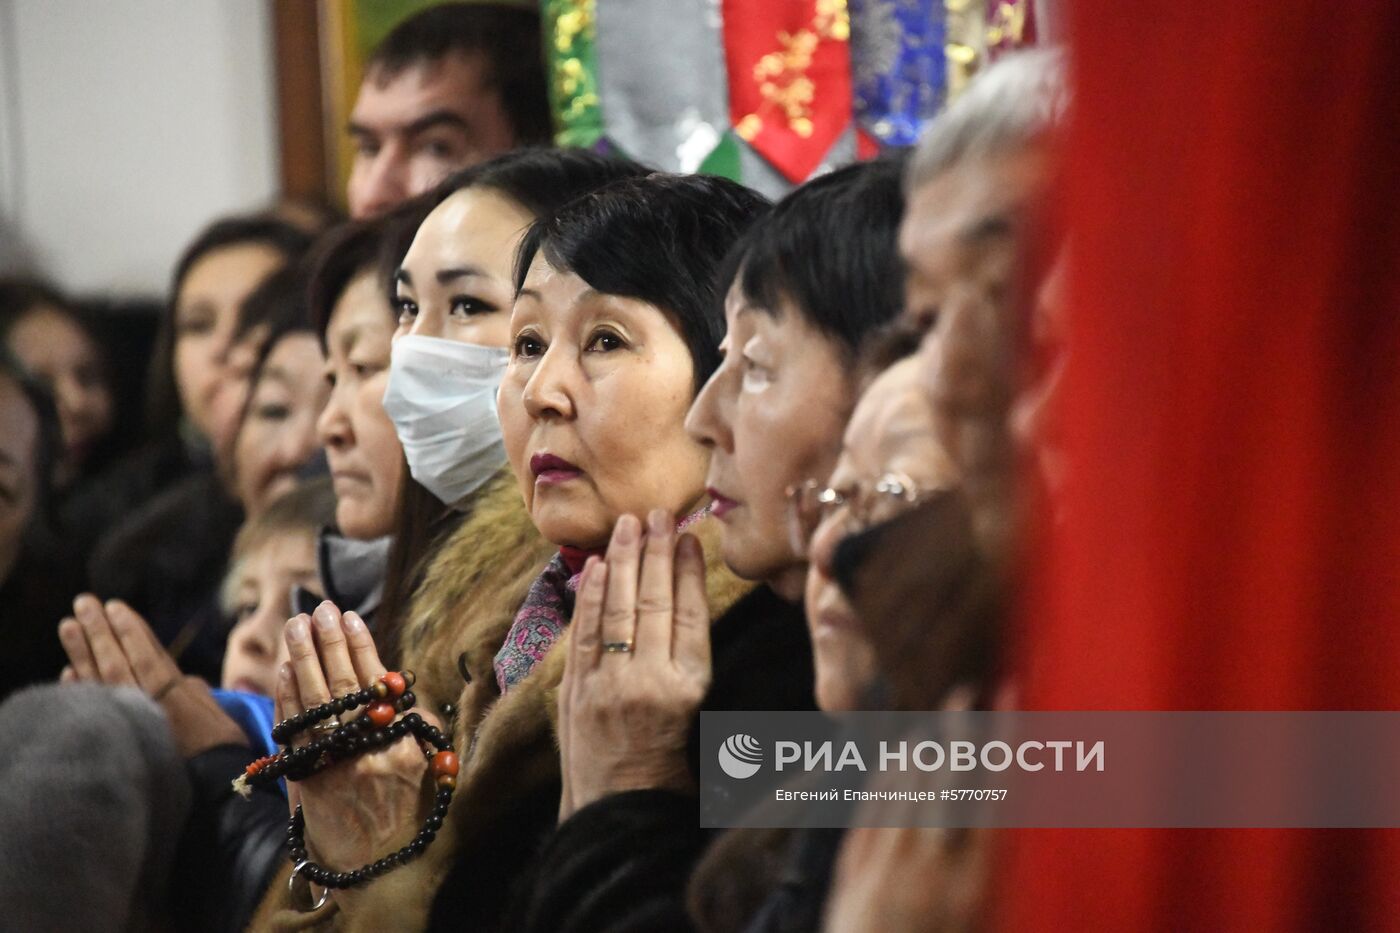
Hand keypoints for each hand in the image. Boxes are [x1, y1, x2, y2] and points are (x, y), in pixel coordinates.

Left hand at [57, 594, 246, 757]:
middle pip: (119, 662)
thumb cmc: (223, 755)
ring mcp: (132, 723)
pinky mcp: (120, 742)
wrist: (215, 796)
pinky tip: (68, 673)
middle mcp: (150, 705)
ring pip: (102, 681)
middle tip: (85, 603)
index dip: (130, 629)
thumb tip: (184, 680)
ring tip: (68, 625)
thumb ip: (198, 695)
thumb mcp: (220, 719)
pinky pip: (95, 711)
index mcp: (177, 695)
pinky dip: (79, 690)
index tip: (115, 606)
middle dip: (101, 631)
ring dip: (83, 652)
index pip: (147, 653)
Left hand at [276, 601, 441, 881]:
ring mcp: (329, 768)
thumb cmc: (416, 817)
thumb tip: (395, 687)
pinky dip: (287, 698)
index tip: (351, 616)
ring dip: (301, 660)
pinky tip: (287, 670)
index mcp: (398, 747)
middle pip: (337, 686)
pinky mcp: (306, 783)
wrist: (385, 873)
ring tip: (297, 625)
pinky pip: (292, 733)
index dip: (361, 647)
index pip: (374, 684)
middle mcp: (361, 753)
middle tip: (317, 609)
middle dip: (325, 643)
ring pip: (309, 704)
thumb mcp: (430, 769)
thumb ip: (414, 727)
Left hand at [557, 509, 711, 820]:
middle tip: (659, 513)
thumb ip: (692, 664)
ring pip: (617, 609)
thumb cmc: (670, 772)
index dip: (689, 571)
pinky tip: (597, 566)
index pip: (689, 614)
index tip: (690, 537)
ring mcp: (606, 683)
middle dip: (656, 552)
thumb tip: (687, 604)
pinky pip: (584, 632)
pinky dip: (589, 595)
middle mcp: (647, 680)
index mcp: (688, 689)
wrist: (618, 816)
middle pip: (652, 602)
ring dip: (622, 561)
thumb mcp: (699, 720)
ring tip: (629, 524)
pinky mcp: (576, 691)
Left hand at [821, 686, 991, 931]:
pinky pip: (871, 815)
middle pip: (949, 784)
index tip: (1014, 704)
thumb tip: (1034, 819)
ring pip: (908, 793)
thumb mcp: (990, 925)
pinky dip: (887, 780)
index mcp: (976, 889)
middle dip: (962, 732)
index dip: (1006, 746)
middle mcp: (932, 874)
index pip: (997, 798)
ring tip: (943, 712)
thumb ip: (1006, 874)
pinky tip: (900, 754)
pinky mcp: (853, 880)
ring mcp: (888, 872)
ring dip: (926, 747)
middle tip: (971, 692)